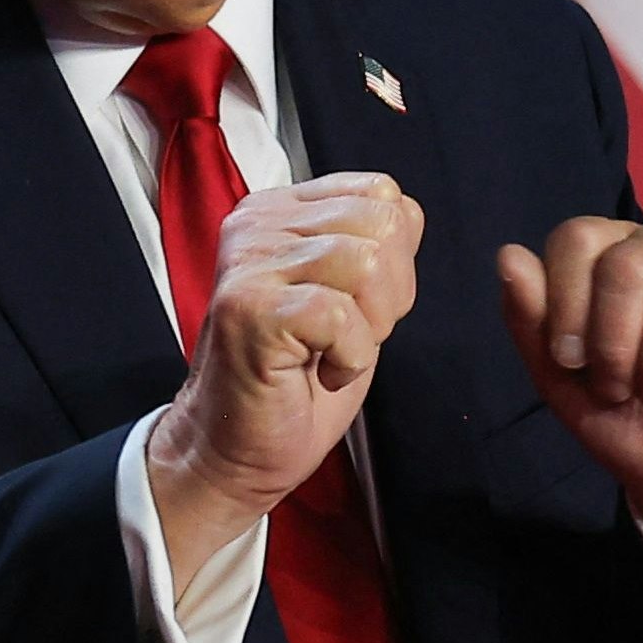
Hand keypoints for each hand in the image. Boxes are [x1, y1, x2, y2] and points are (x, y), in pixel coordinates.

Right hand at [145, 172, 421, 588]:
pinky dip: (350, 357)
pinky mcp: (248, 308)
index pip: (382, 193)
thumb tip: (407, 212)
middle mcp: (258, 223)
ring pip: (367, 263)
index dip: (397, 259)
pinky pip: (340, 315)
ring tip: (331, 354)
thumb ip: (374, 245)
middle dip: (390, 295)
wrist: (236, 449)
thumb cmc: (295, 379)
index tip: (358, 307)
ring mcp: (248, 262)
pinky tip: (319, 373)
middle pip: (383, 223)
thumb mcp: (351, 297)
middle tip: (346, 337)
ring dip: (369, 328)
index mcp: (282, 210)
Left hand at [497, 218, 642, 626]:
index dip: (565, 306)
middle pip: (627, 264)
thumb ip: (531, 319)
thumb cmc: (627, 419)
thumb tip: (508, 255)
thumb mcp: (561, 380)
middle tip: (620, 388)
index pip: (578, 237)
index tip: (571, 360)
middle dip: (613, 346)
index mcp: (617, 250)